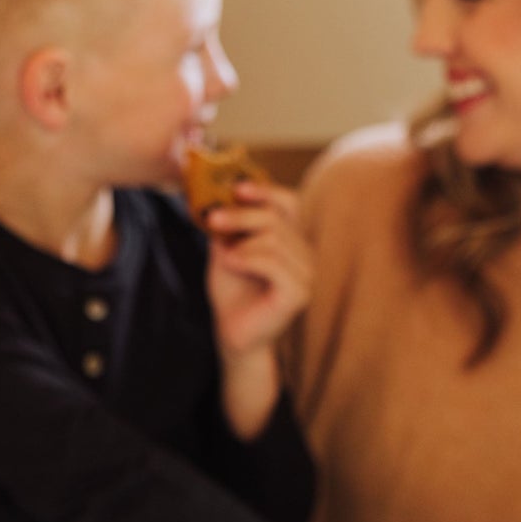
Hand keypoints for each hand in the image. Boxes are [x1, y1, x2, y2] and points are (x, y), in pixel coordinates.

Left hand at [204, 181, 312, 359]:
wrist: (233, 333)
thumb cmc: (232, 293)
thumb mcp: (226, 250)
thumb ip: (228, 226)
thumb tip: (216, 195)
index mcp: (292, 241)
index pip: (289, 203)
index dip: (266, 191)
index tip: (237, 188)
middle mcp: (305, 255)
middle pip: (275, 219)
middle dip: (241, 216)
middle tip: (213, 219)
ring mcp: (307, 275)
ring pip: (273, 240)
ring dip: (241, 244)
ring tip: (225, 257)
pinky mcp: (299, 293)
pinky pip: (273, 262)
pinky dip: (247, 259)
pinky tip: (232, 264)